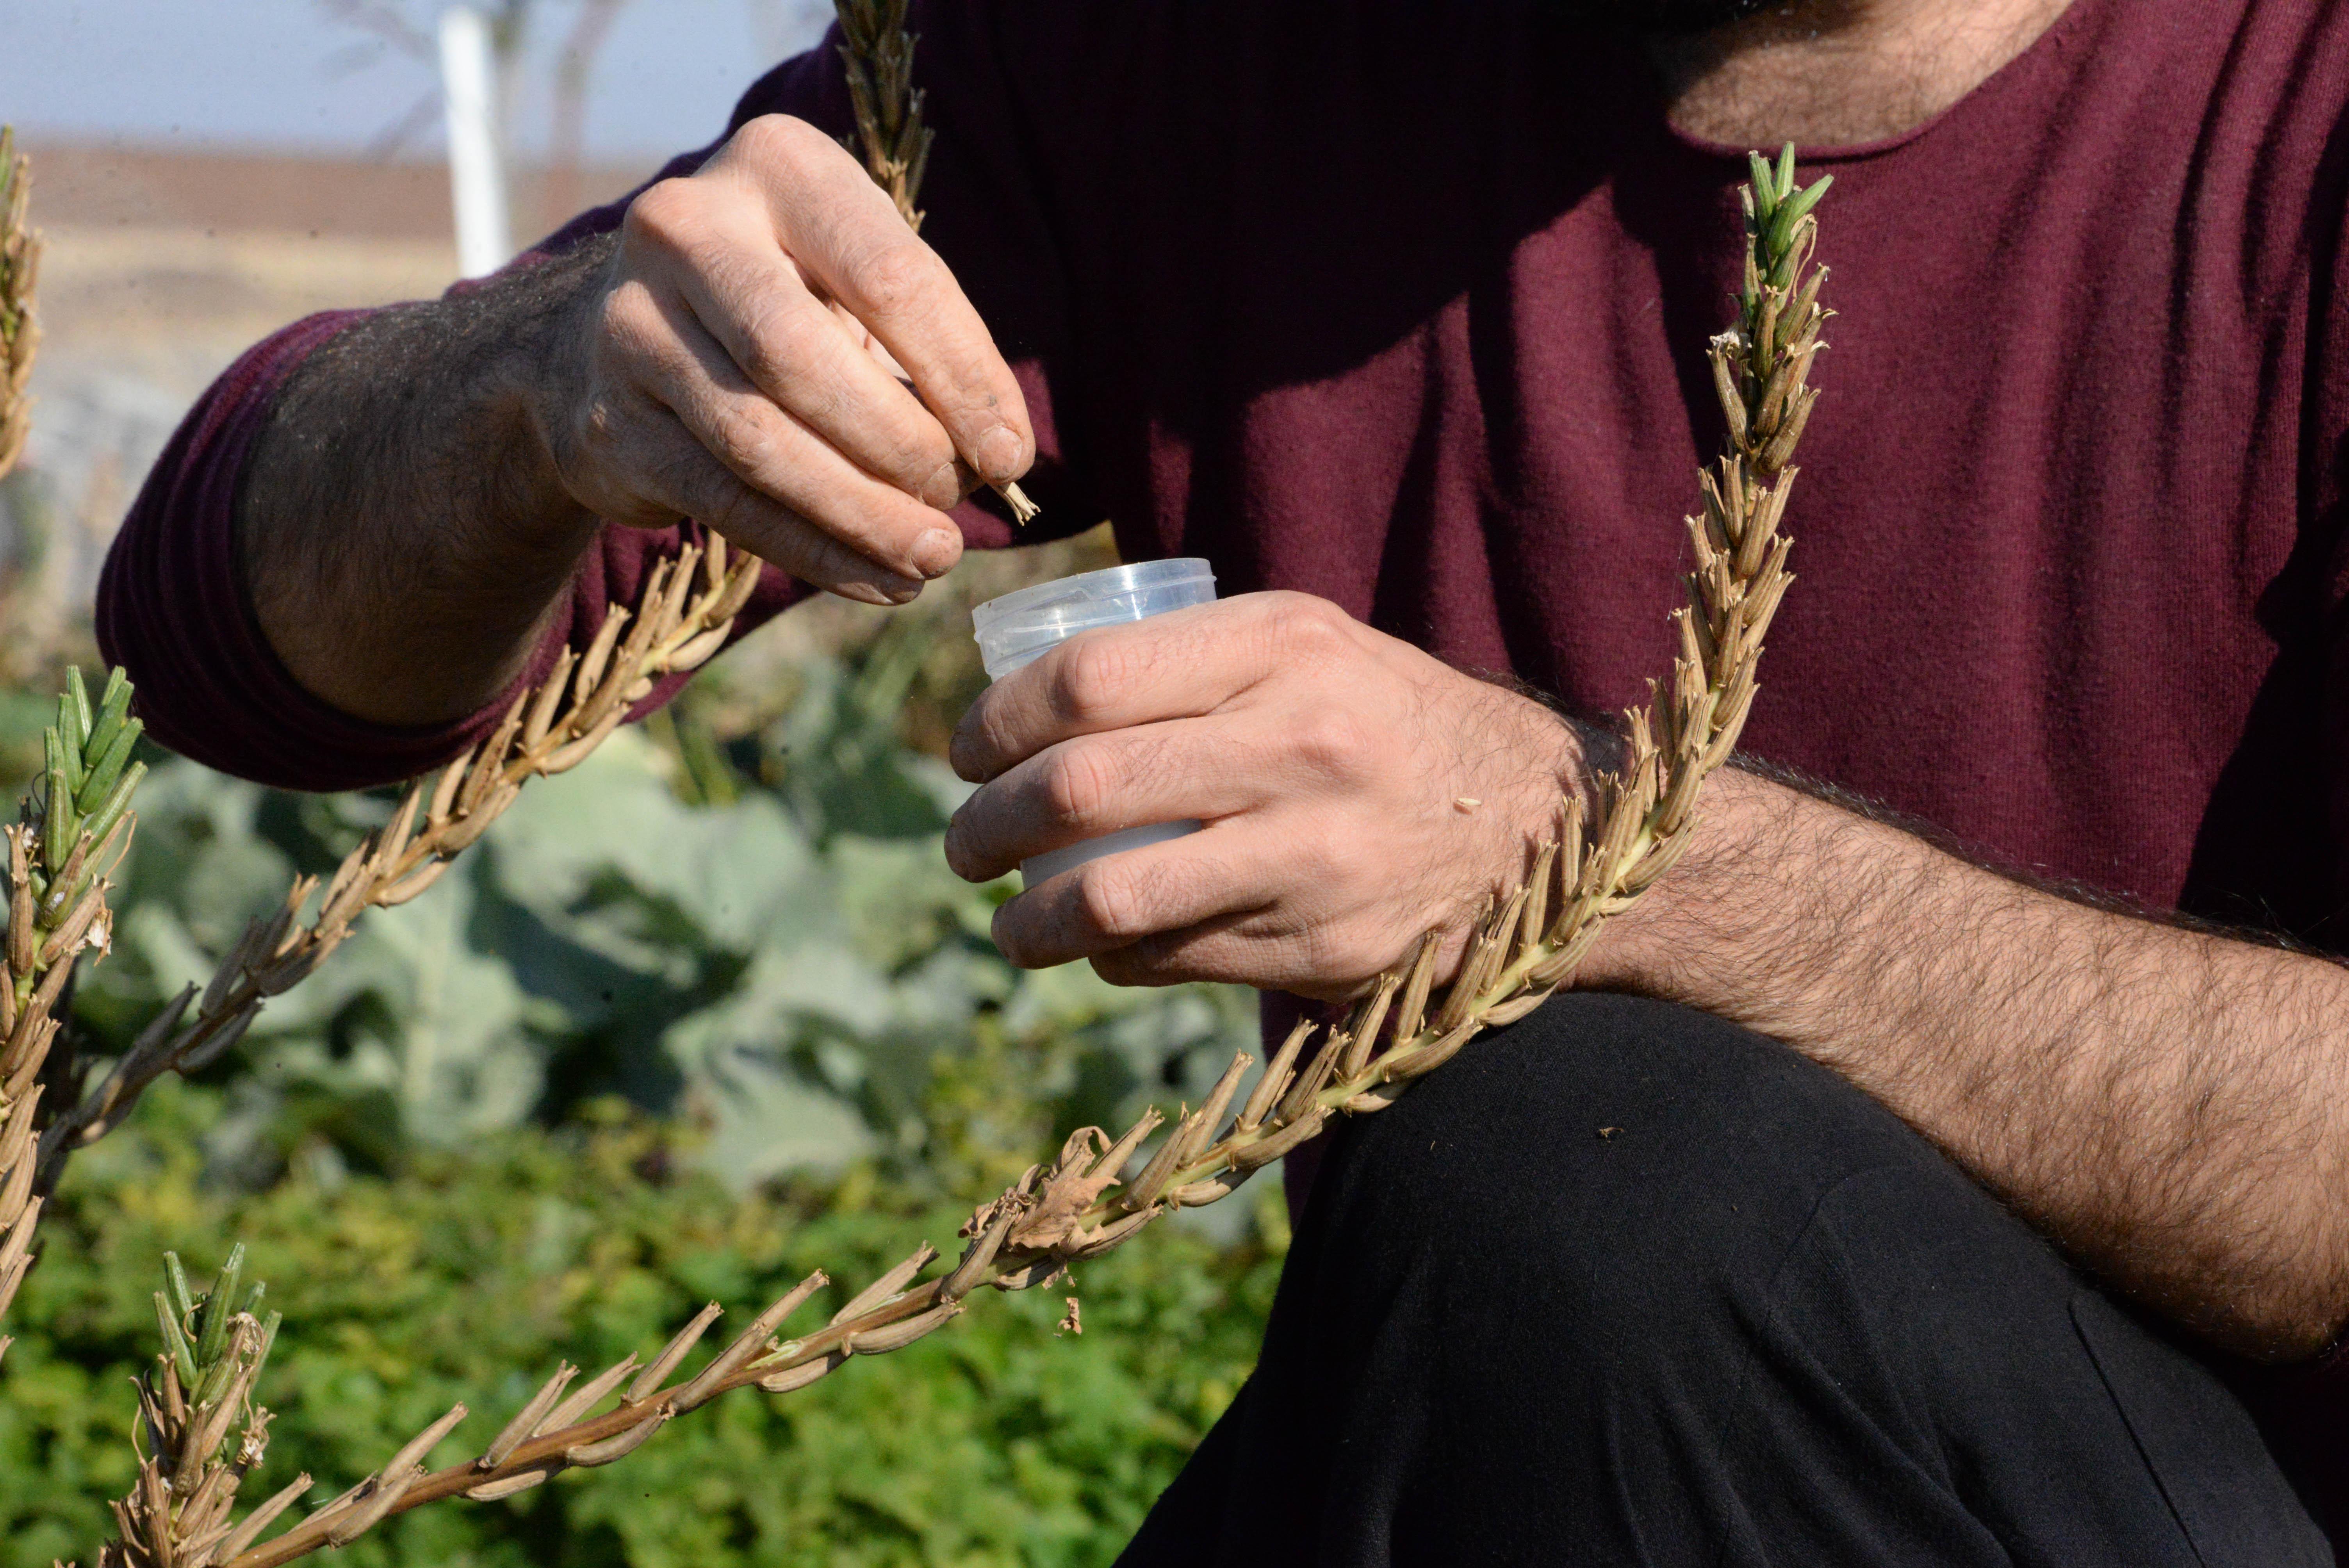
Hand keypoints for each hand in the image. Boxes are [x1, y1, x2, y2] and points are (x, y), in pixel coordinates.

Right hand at [538, 114, 1033, 604]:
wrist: (613, 334)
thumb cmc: (784, 301)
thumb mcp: (854, 286)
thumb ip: (923, 350)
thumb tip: (998, 460)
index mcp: (776, 167)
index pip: (889, 276)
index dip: (963, 377)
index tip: (1013, 455)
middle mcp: (687, 229)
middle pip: (805, 358)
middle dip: (901, 446)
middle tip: (957, 502)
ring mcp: (633, 325)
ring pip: (762, 441)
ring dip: (862, 514)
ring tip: (933, 556)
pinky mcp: (612, 424)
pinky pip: (728, 502)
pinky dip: (815, 551)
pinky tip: (880, 580)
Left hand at [944, 593, 1585, 999]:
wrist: (1536, 820)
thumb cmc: (1376, 718)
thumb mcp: (1301, 643)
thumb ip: (1184, 658)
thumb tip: (1024, 701)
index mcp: (1282, 645)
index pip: (1086, 680)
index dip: (995, 723)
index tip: (966, 753)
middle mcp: (1300, 745)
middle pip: (1079, 789)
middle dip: (986, 827)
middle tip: (962, 844)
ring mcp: (1314, 855)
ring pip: (1112, 898)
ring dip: (1028, 920)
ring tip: (1006, 918)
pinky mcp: (1324, 947)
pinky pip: (1170, 960)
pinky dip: (1111, 959)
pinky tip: (1100, 947)